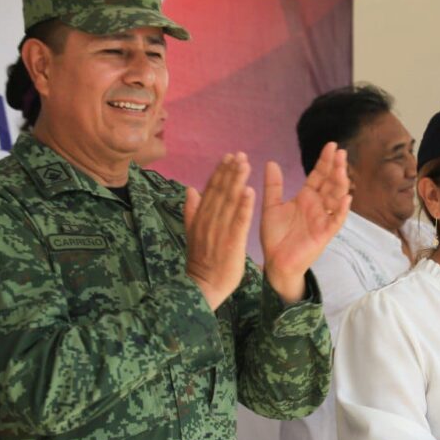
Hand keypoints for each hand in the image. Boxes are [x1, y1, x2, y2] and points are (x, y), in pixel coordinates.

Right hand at [184, 153, 254, 309]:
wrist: (202, 286)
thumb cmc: (201, 261)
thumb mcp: (193, 233)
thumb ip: (192, 211)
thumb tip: (190, 189)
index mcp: (201, 217)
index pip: (211, 189)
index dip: (220, 172)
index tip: (229, 156)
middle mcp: (209, 220)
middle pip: (220, 191)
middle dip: (230, 171)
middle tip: (239, 153)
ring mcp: (220, 231)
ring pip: (229, 202)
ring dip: (237, 181)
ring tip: (245, 164)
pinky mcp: (232, 242)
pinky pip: (239, 221)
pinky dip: (244, 206)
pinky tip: (250, 191)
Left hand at [261, 142, 350, 302]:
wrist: (275, 262)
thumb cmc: (275, 237)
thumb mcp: (271, 206)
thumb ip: (273, 186)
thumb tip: (271, 162)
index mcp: (306, 198)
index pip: (319, 176)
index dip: (325, 161)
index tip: (331, 145)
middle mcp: (317, 206)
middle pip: (330, 183)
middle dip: (336, 168)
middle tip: (341, 152)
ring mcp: (323, 219)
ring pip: (336, 199)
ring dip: (341, 185)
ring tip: (343, 170)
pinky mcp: (324, 234)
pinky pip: (336, 221)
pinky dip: (341, 211)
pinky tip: (346, 199)